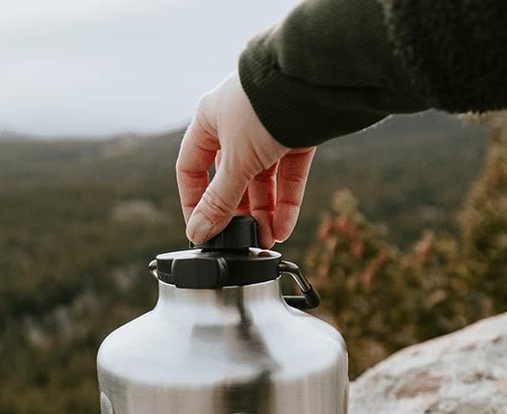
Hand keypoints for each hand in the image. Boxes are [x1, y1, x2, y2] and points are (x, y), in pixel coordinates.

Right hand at [176, 71, 314, 248]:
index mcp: (209, 120)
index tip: (202, 230)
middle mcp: (237, 124)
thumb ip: (218, 201)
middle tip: (241, 240)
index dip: (194, 202)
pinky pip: (288, 175)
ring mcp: (269, 130)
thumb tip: (198, 233)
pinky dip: (286, 202)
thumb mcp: (234, 161)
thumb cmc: (262, 107)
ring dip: (264, 212)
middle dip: (237, 212)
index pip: (192, 169)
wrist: (313, 81)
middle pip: (231, 179)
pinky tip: (284, 227)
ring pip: (262, 180)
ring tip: (267, 239)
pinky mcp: (298, 135)